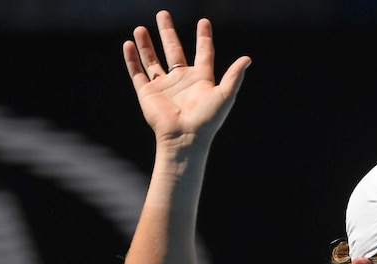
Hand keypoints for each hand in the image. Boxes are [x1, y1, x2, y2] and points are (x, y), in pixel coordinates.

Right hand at [122, 10, 250, 146]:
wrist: (185, 137)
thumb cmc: (207, 119)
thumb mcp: (225, 95)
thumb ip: (234, 76)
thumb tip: (248, 58)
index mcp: (201, 80)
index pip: (203, 53)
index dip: (204, 37)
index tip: (204, 21)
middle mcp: (182, 81)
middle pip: (173, 50)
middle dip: (167, 32)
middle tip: (163, 14)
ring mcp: (163, 86)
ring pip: (152, 60)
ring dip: (146, 44)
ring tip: (141, 27)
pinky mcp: (147, 93)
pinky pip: (137, 72)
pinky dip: (132, 59)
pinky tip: (128, 44)